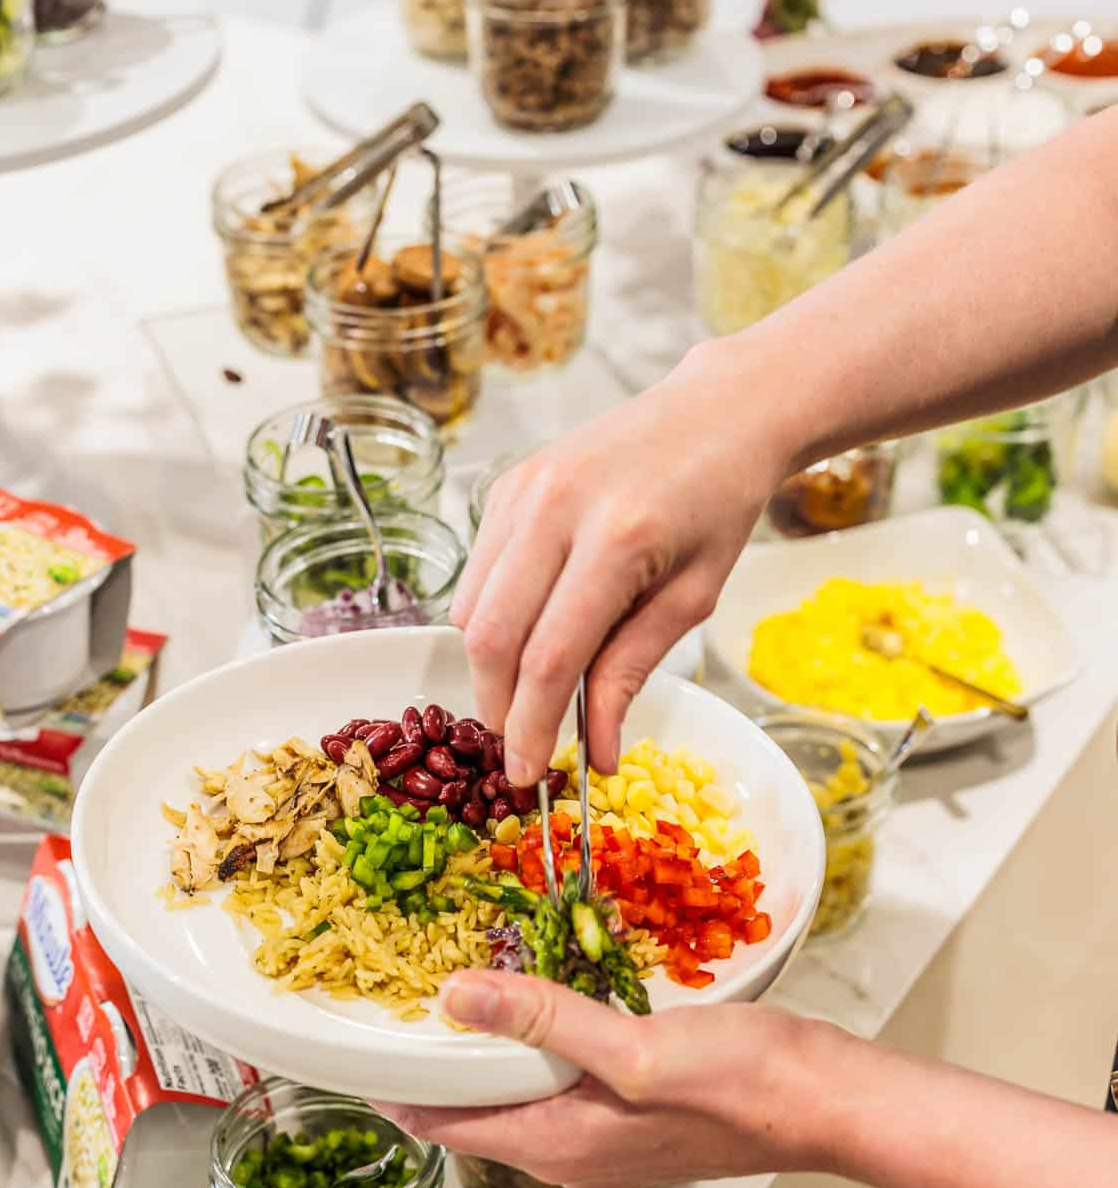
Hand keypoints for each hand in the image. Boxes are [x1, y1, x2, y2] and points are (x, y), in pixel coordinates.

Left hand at [375, 969, 843, 1187]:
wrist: (828, 1103)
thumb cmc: (741, 1083)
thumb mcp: (634, 1047)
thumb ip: (544, 1021)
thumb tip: (455, 997)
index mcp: (559, 1144)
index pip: (445, 1126)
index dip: (393, 1090)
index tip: (350, 1048)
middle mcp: (572, 1152)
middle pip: (476, 1112)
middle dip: (432, 1066)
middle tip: (394, 1002)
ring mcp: (607, 1136)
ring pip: (520, 1095)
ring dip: (485, 1052)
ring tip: (451, 993)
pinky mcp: (638, 1111)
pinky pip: (562, 1083)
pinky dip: (536, 1046)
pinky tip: (540, 1003)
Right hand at [451, 340, 789, 785]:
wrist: (715, 412)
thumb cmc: (718, 505)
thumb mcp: (692, 599)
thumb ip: (632, 672)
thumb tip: (596, 753)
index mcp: (616, 539)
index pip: (550, 658)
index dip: (532, 727)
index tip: (528, 775)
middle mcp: (554, 508)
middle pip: (490, 638)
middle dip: (498, 706)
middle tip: (521, 744)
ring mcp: (521, 490)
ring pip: (469, 609)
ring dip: (489, 667)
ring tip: (528, 694)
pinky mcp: (505, 485)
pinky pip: (476, 573)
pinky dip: (489, 619)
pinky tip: (529, 631)